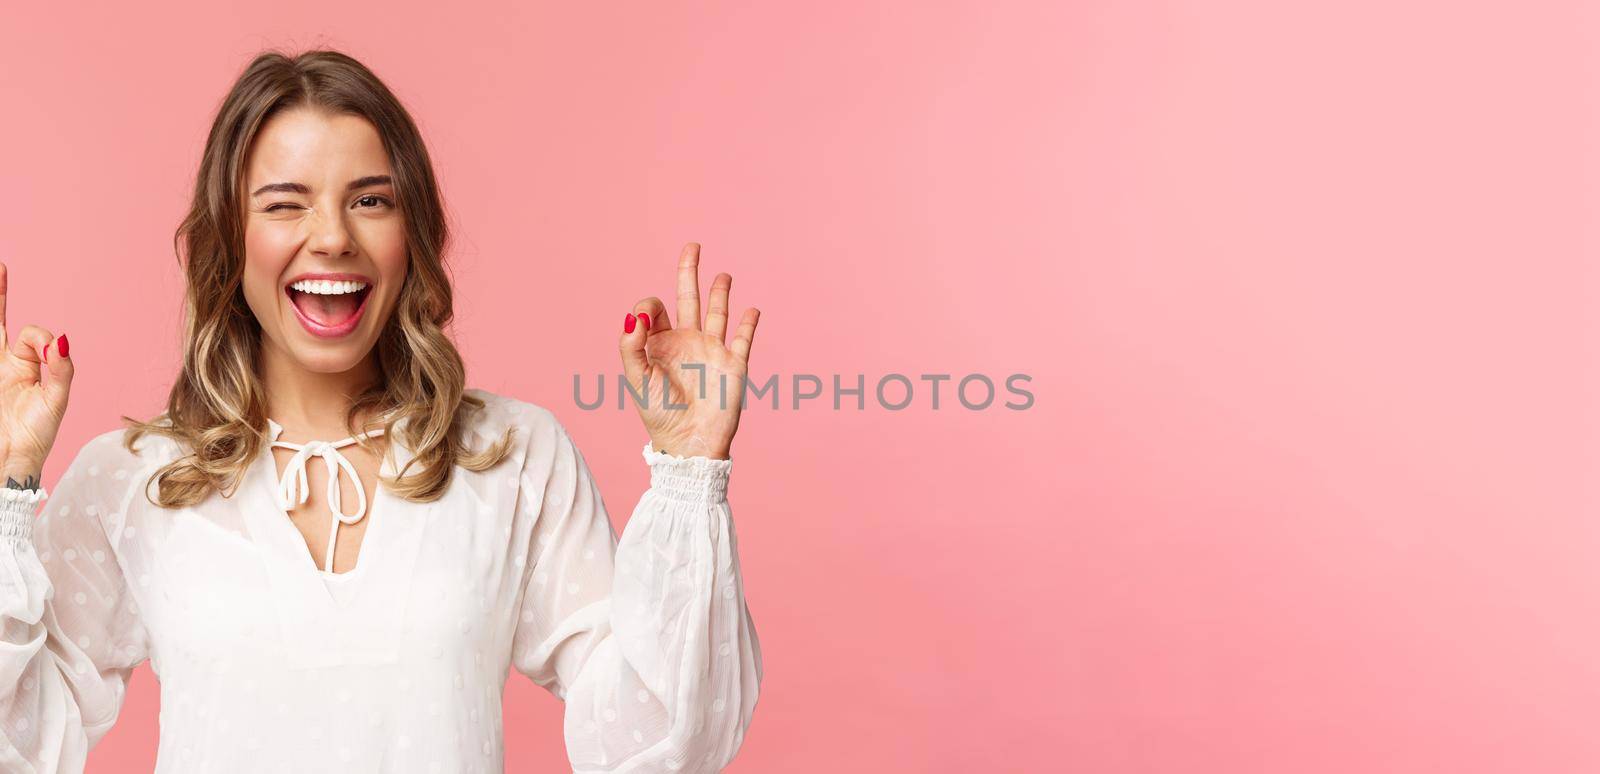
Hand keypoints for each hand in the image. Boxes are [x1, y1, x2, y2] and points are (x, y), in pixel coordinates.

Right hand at [0, 262, 73, 484]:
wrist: (10, 462)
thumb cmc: (35, 436)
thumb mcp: (56, 401)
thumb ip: (60, 370)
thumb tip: (60, 339)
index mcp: (26, 366)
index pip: (31, 335)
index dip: (39, 339)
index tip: (47, 352)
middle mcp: (3, 363)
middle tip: (0, 265)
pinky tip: (0, 309)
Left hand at [619, 243, 760, 459]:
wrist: (690, 444)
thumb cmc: (659, 415)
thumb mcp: (636, 378)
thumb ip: (631, 345)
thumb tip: (637, 314)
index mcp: (659, 344)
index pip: (654, 309)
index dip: (648, 307)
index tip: (646, 322)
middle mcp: (685, 343)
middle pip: (688, 298)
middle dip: (689, 271)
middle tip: (693, 245)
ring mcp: (711, 352)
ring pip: (717, 313)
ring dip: (720, 292)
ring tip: (723, 274)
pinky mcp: (733, 364)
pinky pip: (743, 338)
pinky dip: (748, 322)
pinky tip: (751, 309)